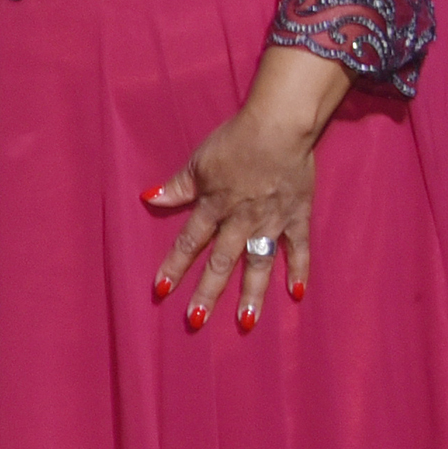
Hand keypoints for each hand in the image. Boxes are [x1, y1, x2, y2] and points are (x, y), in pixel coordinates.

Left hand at [147, 44, 348, 328]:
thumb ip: (178, 185)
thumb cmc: (235, 139)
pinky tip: (296, 294)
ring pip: (258, 264)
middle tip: (196, 320)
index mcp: (213, 205)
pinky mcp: (298, 217)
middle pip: (220, 262)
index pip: (188, 242)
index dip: (173, 267)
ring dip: (251, 294)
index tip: (160, 291)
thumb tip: (148, 198)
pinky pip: (299, 249)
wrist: (280, 126)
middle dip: (207, 292)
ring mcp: (271, 221)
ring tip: (246, 322)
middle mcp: (240, 220)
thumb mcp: (199, 160)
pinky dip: (299, 270)